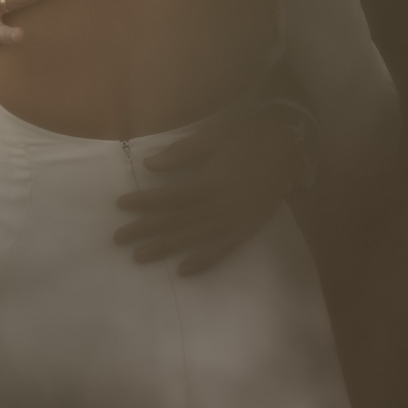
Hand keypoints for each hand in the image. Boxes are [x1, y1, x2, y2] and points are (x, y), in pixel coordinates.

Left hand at [114, 106, 297, 275]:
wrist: (289, 145)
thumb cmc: (247, 136)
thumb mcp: (212, 137)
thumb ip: (181, 153)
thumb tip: (150, 164)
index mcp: (210, 183)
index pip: (169, 198)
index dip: (143, 202)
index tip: (120, 204)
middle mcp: (220, 207)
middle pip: (176, 221)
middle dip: (146, 229)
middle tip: (118, 238)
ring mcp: (234, 221)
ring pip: (194, 239)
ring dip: (166, 248)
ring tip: (139, 257)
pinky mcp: (248, 228)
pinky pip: (223, 249)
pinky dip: (204, 260)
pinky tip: (184, 270)